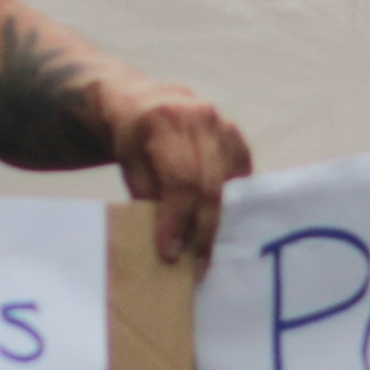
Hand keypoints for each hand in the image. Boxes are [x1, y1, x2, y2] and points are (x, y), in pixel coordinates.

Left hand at [101, 73, 250, 266]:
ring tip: (206, 254)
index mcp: (164, 121)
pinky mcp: (236, 136)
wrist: (143, 102)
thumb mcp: (129, 167)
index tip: (171, 253)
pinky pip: (239, 178)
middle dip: (201, 230)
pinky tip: (218, 225)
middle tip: (196, 266)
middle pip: (208, 185)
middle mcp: (199, 118)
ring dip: (218, 222)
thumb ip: (148, 200)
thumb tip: (170, 246)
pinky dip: (229, 204)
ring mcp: (223, 125)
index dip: (177, 219)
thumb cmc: (132, 141)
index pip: (179, 179)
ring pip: (227, 185)